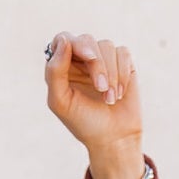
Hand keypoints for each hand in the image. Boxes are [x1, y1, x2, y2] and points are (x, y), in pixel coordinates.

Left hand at [44, 31, 143, 169]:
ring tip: (109, 99)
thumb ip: (55, 72)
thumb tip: (64, 40)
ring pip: (106, 45)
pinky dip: (122, 73)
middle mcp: (81, 59)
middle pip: (86, 40)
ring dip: (110, 74)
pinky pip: (123, 53)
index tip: (86, 57)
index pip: (63, 39)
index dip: (73, 44)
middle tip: (100, 87)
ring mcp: (103, 59)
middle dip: (96, 64)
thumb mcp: (61, 102)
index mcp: (62, 67)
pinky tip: (119, 94)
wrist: (113, 138)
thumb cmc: (83, 122)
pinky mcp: (122, 63)